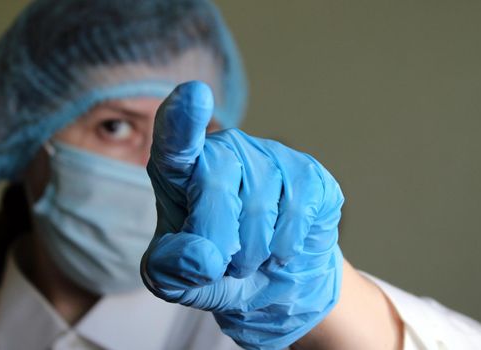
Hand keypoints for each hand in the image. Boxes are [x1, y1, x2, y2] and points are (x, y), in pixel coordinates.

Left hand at [141, 81, 343, 349]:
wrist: (272, 280)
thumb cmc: (216, 269)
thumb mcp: (176, 280)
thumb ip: (171, 268)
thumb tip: (202, 256)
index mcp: (182, 169)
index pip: (177, 136)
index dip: (183, 118)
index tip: (194, 95)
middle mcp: (225, 150)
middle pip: (215, 182)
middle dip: (217, 238)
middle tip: (223, 262)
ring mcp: (270, 157)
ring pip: (258, 205)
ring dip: (251, 252)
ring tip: (250, 257)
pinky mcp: (308, 173)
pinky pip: (297, 210)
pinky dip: (284, 246)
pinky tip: (279, 248)